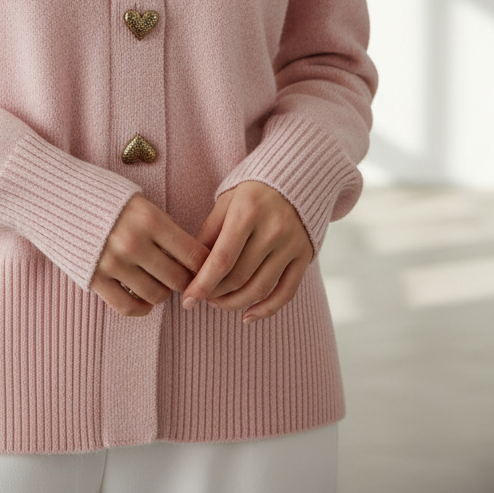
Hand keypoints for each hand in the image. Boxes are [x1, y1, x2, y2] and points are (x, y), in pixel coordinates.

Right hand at [91, 193, 209, 317]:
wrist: (56, 195)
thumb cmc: (103, 195)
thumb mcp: (138, 201)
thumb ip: (163, 226)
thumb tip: (189, 254)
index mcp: (149, 218)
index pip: (193, 254)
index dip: (205, 265)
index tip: (205, 266)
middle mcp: (133, 242)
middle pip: (178, 279)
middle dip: (186, 281)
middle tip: (183, 276)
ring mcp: (113, 263)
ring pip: (156, 295)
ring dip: (163, 292)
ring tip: (160, 281)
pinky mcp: (94, 279)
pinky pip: (128, 307)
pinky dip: (142, 308)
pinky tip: (144, 298)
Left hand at [181, 181, 312, 321]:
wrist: (298, 176)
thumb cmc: (253, 191)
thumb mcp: (227, 202)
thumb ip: (210, 233)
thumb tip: (190, 268)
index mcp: (248, 211)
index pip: (222, 258)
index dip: (203, 284)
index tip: (187, 300)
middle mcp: (273, 229)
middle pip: (239, 276)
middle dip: (216, 293)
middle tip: (202, 298)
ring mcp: (291, 244)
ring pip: (260, 288)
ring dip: (235, 303)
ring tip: (219, 303)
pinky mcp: (305, 255)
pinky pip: (286, 292)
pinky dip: (267, 310)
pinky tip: (248, 316)